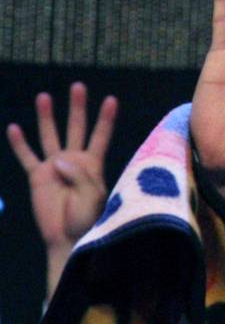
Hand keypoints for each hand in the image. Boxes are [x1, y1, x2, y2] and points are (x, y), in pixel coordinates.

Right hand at [6, 82, 117, 296]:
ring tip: (44, 96)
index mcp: (94, 164)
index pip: (101, 135)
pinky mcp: (37, 176)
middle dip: (77, 107)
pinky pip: (27, 157)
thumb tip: (58, 160)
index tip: (112, 99)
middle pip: (76, 127)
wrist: (68, 238)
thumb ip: (80, 176)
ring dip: (47, 117)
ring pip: (50, 136)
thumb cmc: (88, 218)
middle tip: (78, 86)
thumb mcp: (93, 196)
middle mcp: (75, 160)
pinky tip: (14, 128)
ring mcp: (55, 166)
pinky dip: (19, 143)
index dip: (106, 118)